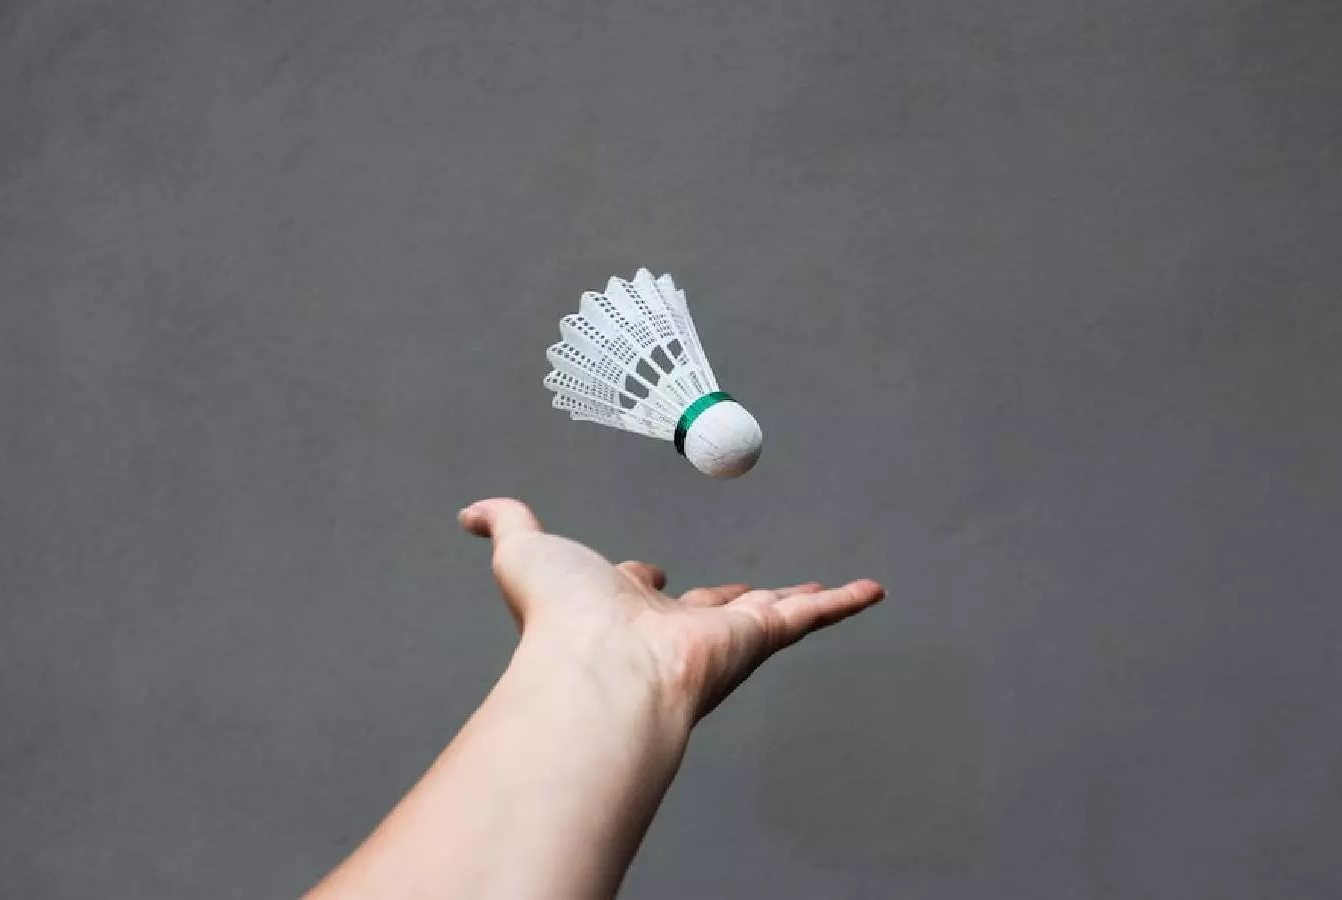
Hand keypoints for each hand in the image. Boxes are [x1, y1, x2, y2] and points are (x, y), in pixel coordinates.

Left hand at [458, 498, 884, 723]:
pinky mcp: (757, 637)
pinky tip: (871, 590)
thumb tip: (470, 512)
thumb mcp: (524, 551)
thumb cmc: (559, 620)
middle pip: (716, 607)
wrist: (598, 669)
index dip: (646, 578)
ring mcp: (720, 635)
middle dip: (736, 598)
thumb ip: (505, 525)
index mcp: (623, 609)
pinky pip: (812, 616)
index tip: (651, 572)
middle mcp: (674, 627)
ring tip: (831, 591)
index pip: (644, 591)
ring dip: (803, 600)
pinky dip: (845, 602)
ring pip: (772, 612)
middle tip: (759, 592)